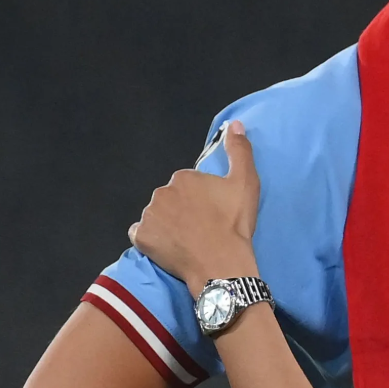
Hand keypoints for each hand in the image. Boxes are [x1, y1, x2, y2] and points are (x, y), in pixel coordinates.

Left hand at [129, 120, 261, 294]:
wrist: (221, 263)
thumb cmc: (234, 224)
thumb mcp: (247, 183)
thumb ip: (240, 151)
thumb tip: (235, 124)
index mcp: (184, 177)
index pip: (189, 185)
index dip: (203, 199)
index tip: (215, 212)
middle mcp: (161, 192)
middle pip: (172, 199)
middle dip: (184, 210)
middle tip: (204, 227)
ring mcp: (148, 215)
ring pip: (158, 215)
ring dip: (169, 224)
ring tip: (189, 239)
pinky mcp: (141, 237)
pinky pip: (143, 234)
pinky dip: (153, 239)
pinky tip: (171, 246)